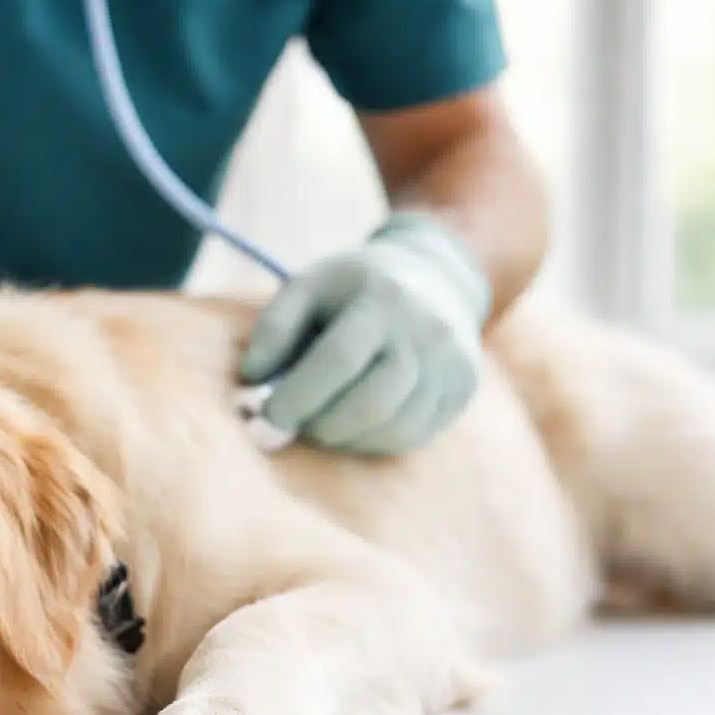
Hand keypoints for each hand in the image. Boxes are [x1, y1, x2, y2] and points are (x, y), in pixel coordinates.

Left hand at [239, 212, 490, 454]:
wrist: (436, 273)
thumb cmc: (353, 286)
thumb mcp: (308, 285)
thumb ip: (274, 329)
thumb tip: (251, 382)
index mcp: (383, 298)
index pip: (337, 360)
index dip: (297, 397)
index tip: (266, 416)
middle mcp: (427, 331)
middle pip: (371, 403)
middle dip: (321, 425)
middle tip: (292, 424)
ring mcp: (452, 362)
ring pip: (394, 428)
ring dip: (345, 438)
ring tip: (320, 423)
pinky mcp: (463, 388)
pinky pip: (413, 436)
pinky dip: (372, 441)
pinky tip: (352, 424)